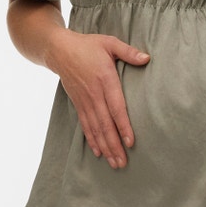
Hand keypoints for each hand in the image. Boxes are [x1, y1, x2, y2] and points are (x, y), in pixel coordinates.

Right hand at [46, 29, 149, 168]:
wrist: (59, 50)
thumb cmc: (87, 45)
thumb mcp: (109, 43)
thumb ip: (128, 52)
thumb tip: (147, 58)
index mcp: (105, 80)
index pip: (116, 108)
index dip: (123, 126)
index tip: (130, 142)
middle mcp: (94, 94)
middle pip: (106, 125)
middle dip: (114, 145)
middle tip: (123, 163)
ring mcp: (85, 101)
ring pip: (96, 129)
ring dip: (105, 147)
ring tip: (114, 163)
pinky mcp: (78, 104)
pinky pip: (86, 126)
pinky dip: (92, 140)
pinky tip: (98, 153)